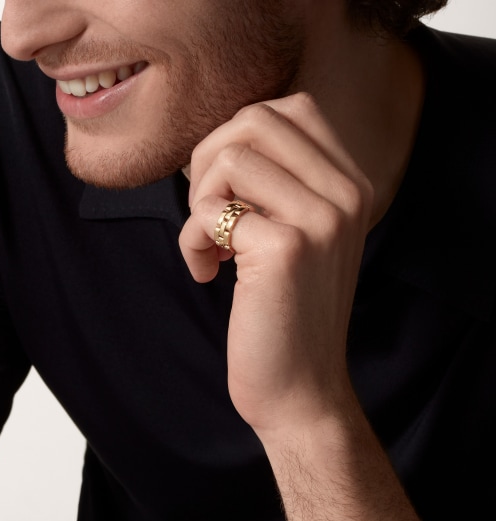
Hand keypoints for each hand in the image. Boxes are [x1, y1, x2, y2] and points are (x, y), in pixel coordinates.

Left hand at [179, 93, 373, 435]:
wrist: (301, 389)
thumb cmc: (285, 312)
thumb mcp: (295, 236)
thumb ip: (277, 184)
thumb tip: (221, 141)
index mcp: (351, 185)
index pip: (291, 109)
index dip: (239, 138)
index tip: (226, 190)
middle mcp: (346, 193)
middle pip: (255, 119)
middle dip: (209, 159)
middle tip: (207, 210)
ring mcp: (321, 219)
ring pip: (229, 157)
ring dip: (199, 201)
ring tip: (209, 244)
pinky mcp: (285, 249)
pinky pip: (210, 211)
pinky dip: (191, 239)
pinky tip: (206, 271)